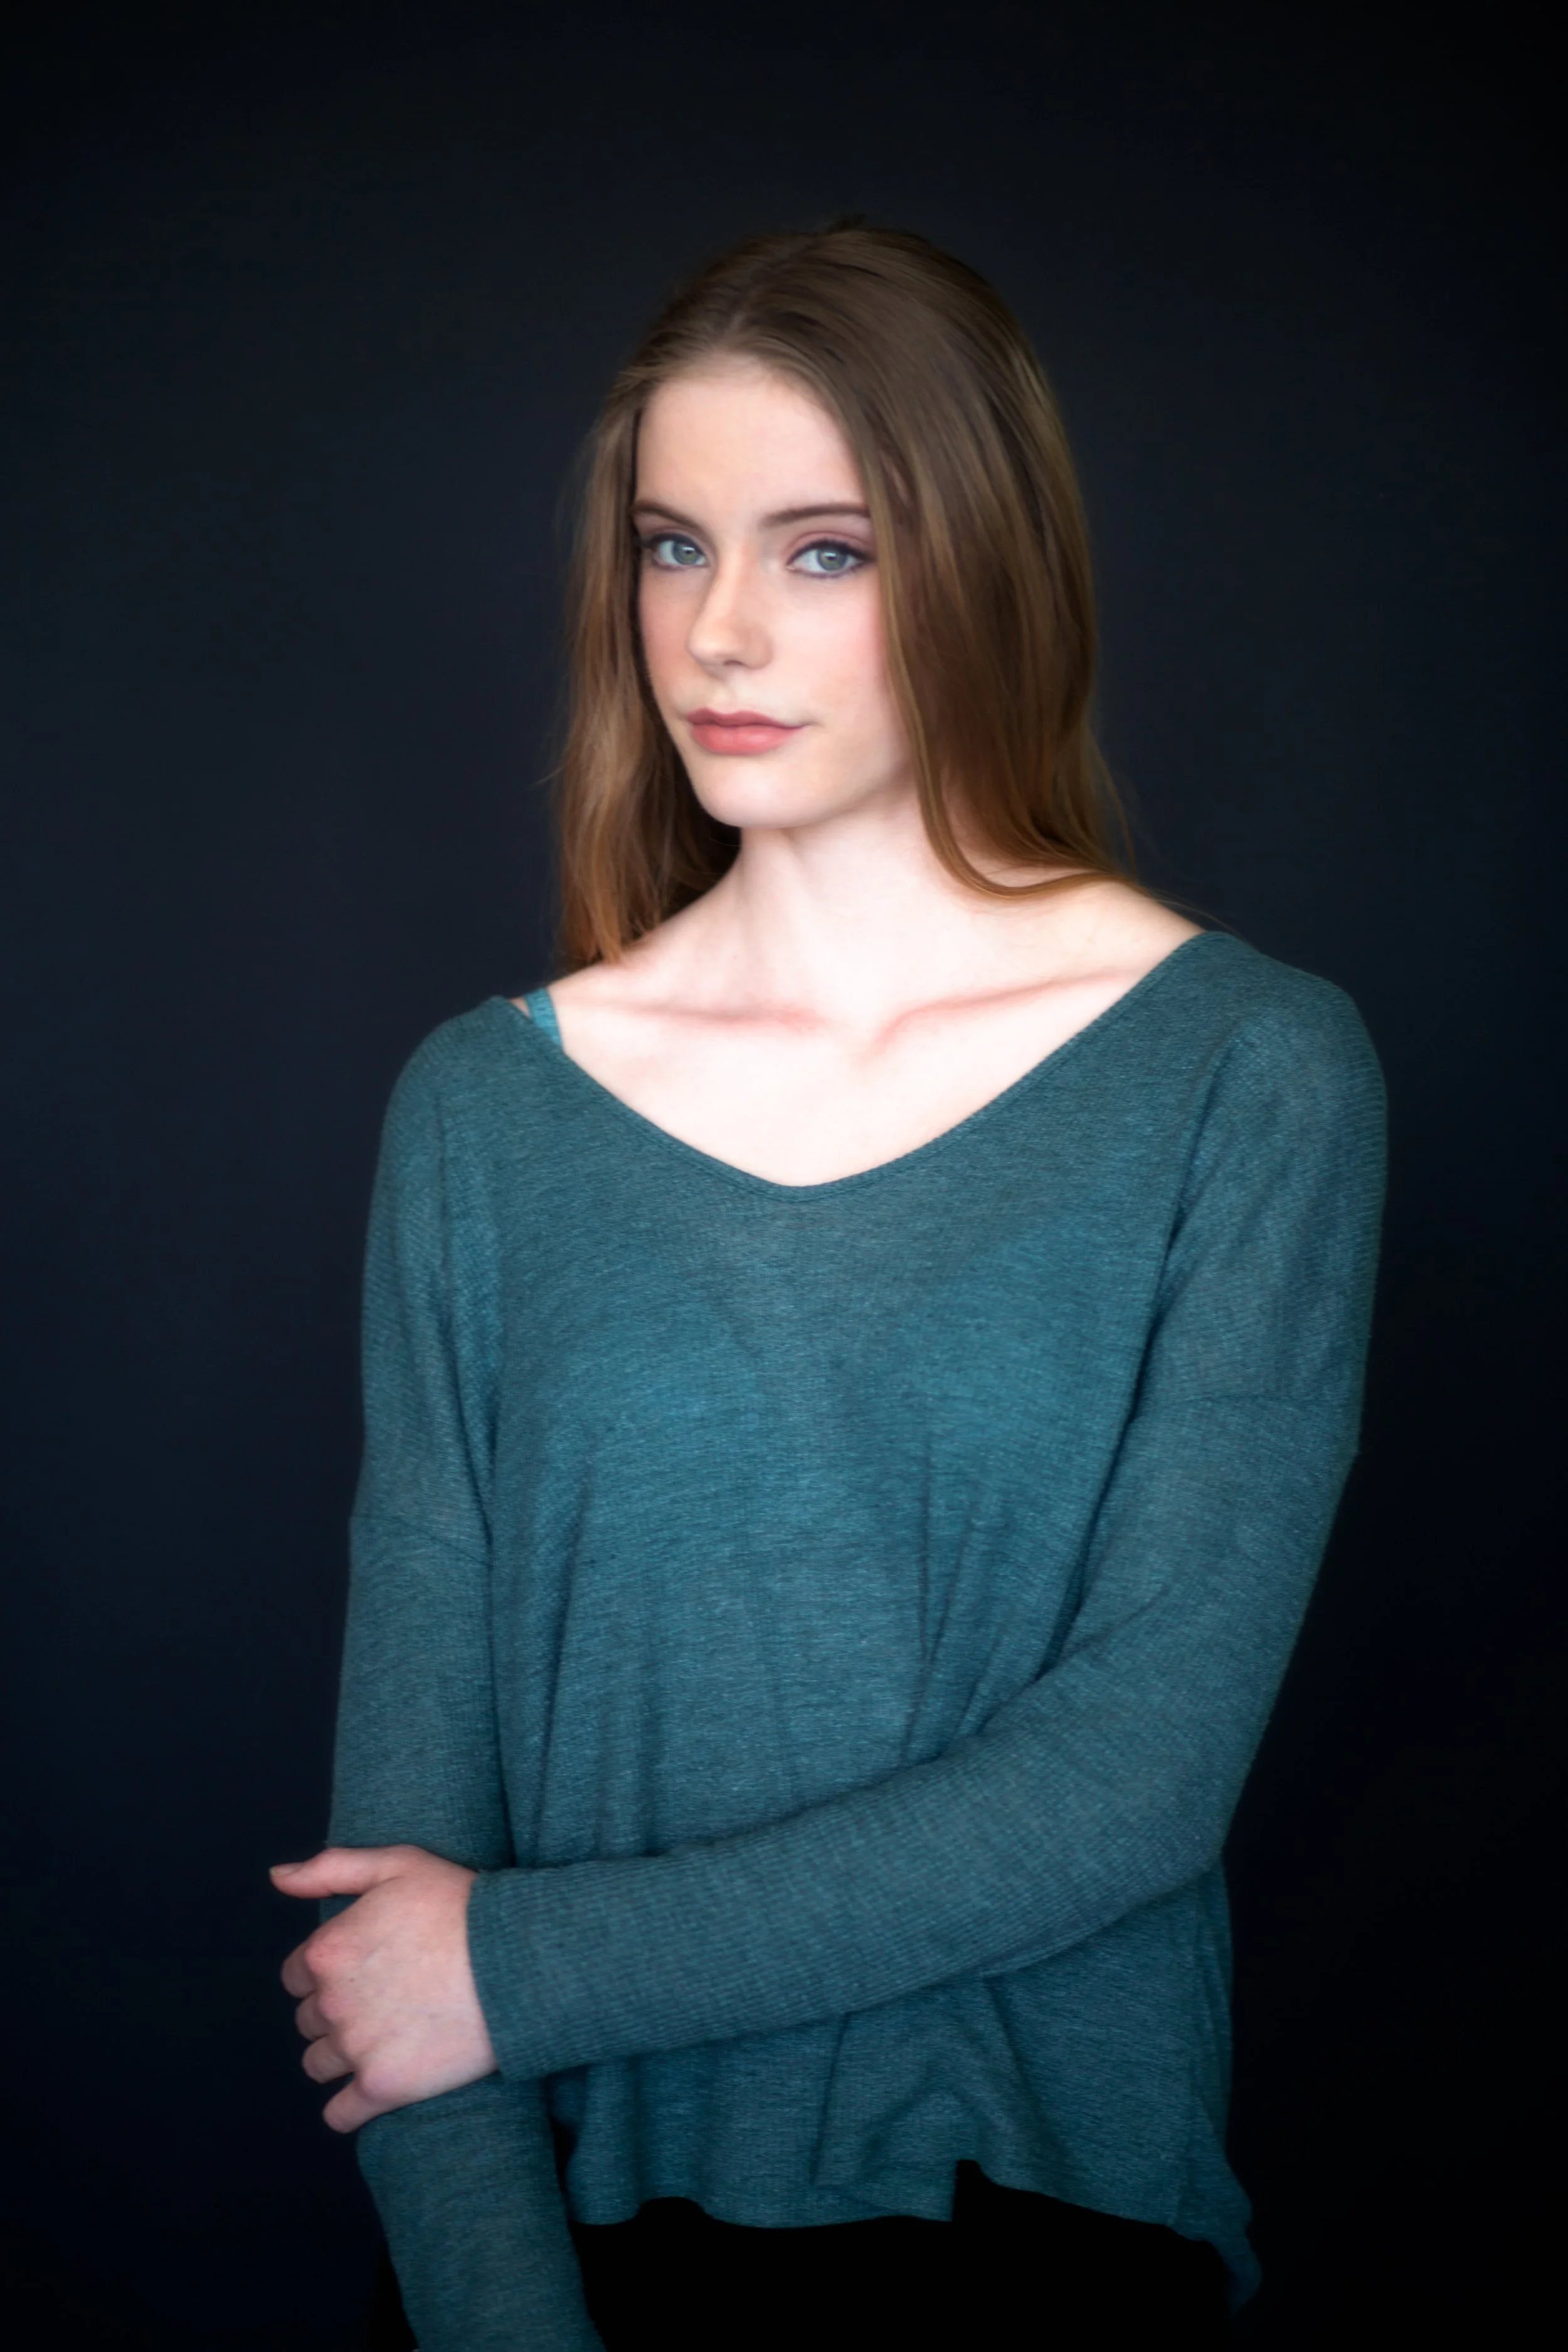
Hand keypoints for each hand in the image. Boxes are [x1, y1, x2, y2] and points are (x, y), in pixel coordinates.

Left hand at [271, 1845, 497, 2132]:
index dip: (326, 1973)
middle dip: (334, 2014)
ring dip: (340, 2058)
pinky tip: (374, 2089)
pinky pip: (339, 2114)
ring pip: (318, 2066)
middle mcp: (332, 2002)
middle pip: (308, 2022)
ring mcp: (356, 2048)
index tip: (361, 1971)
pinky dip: (349, 2108)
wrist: (517, 1961)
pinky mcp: (383, 2087)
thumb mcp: (398, 1864)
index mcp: (329, 1950)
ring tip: (384, 2042)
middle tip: (381, 2003)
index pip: (296, 1976)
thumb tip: (278, 1876)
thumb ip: (331, 1868)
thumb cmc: (461, 1906)